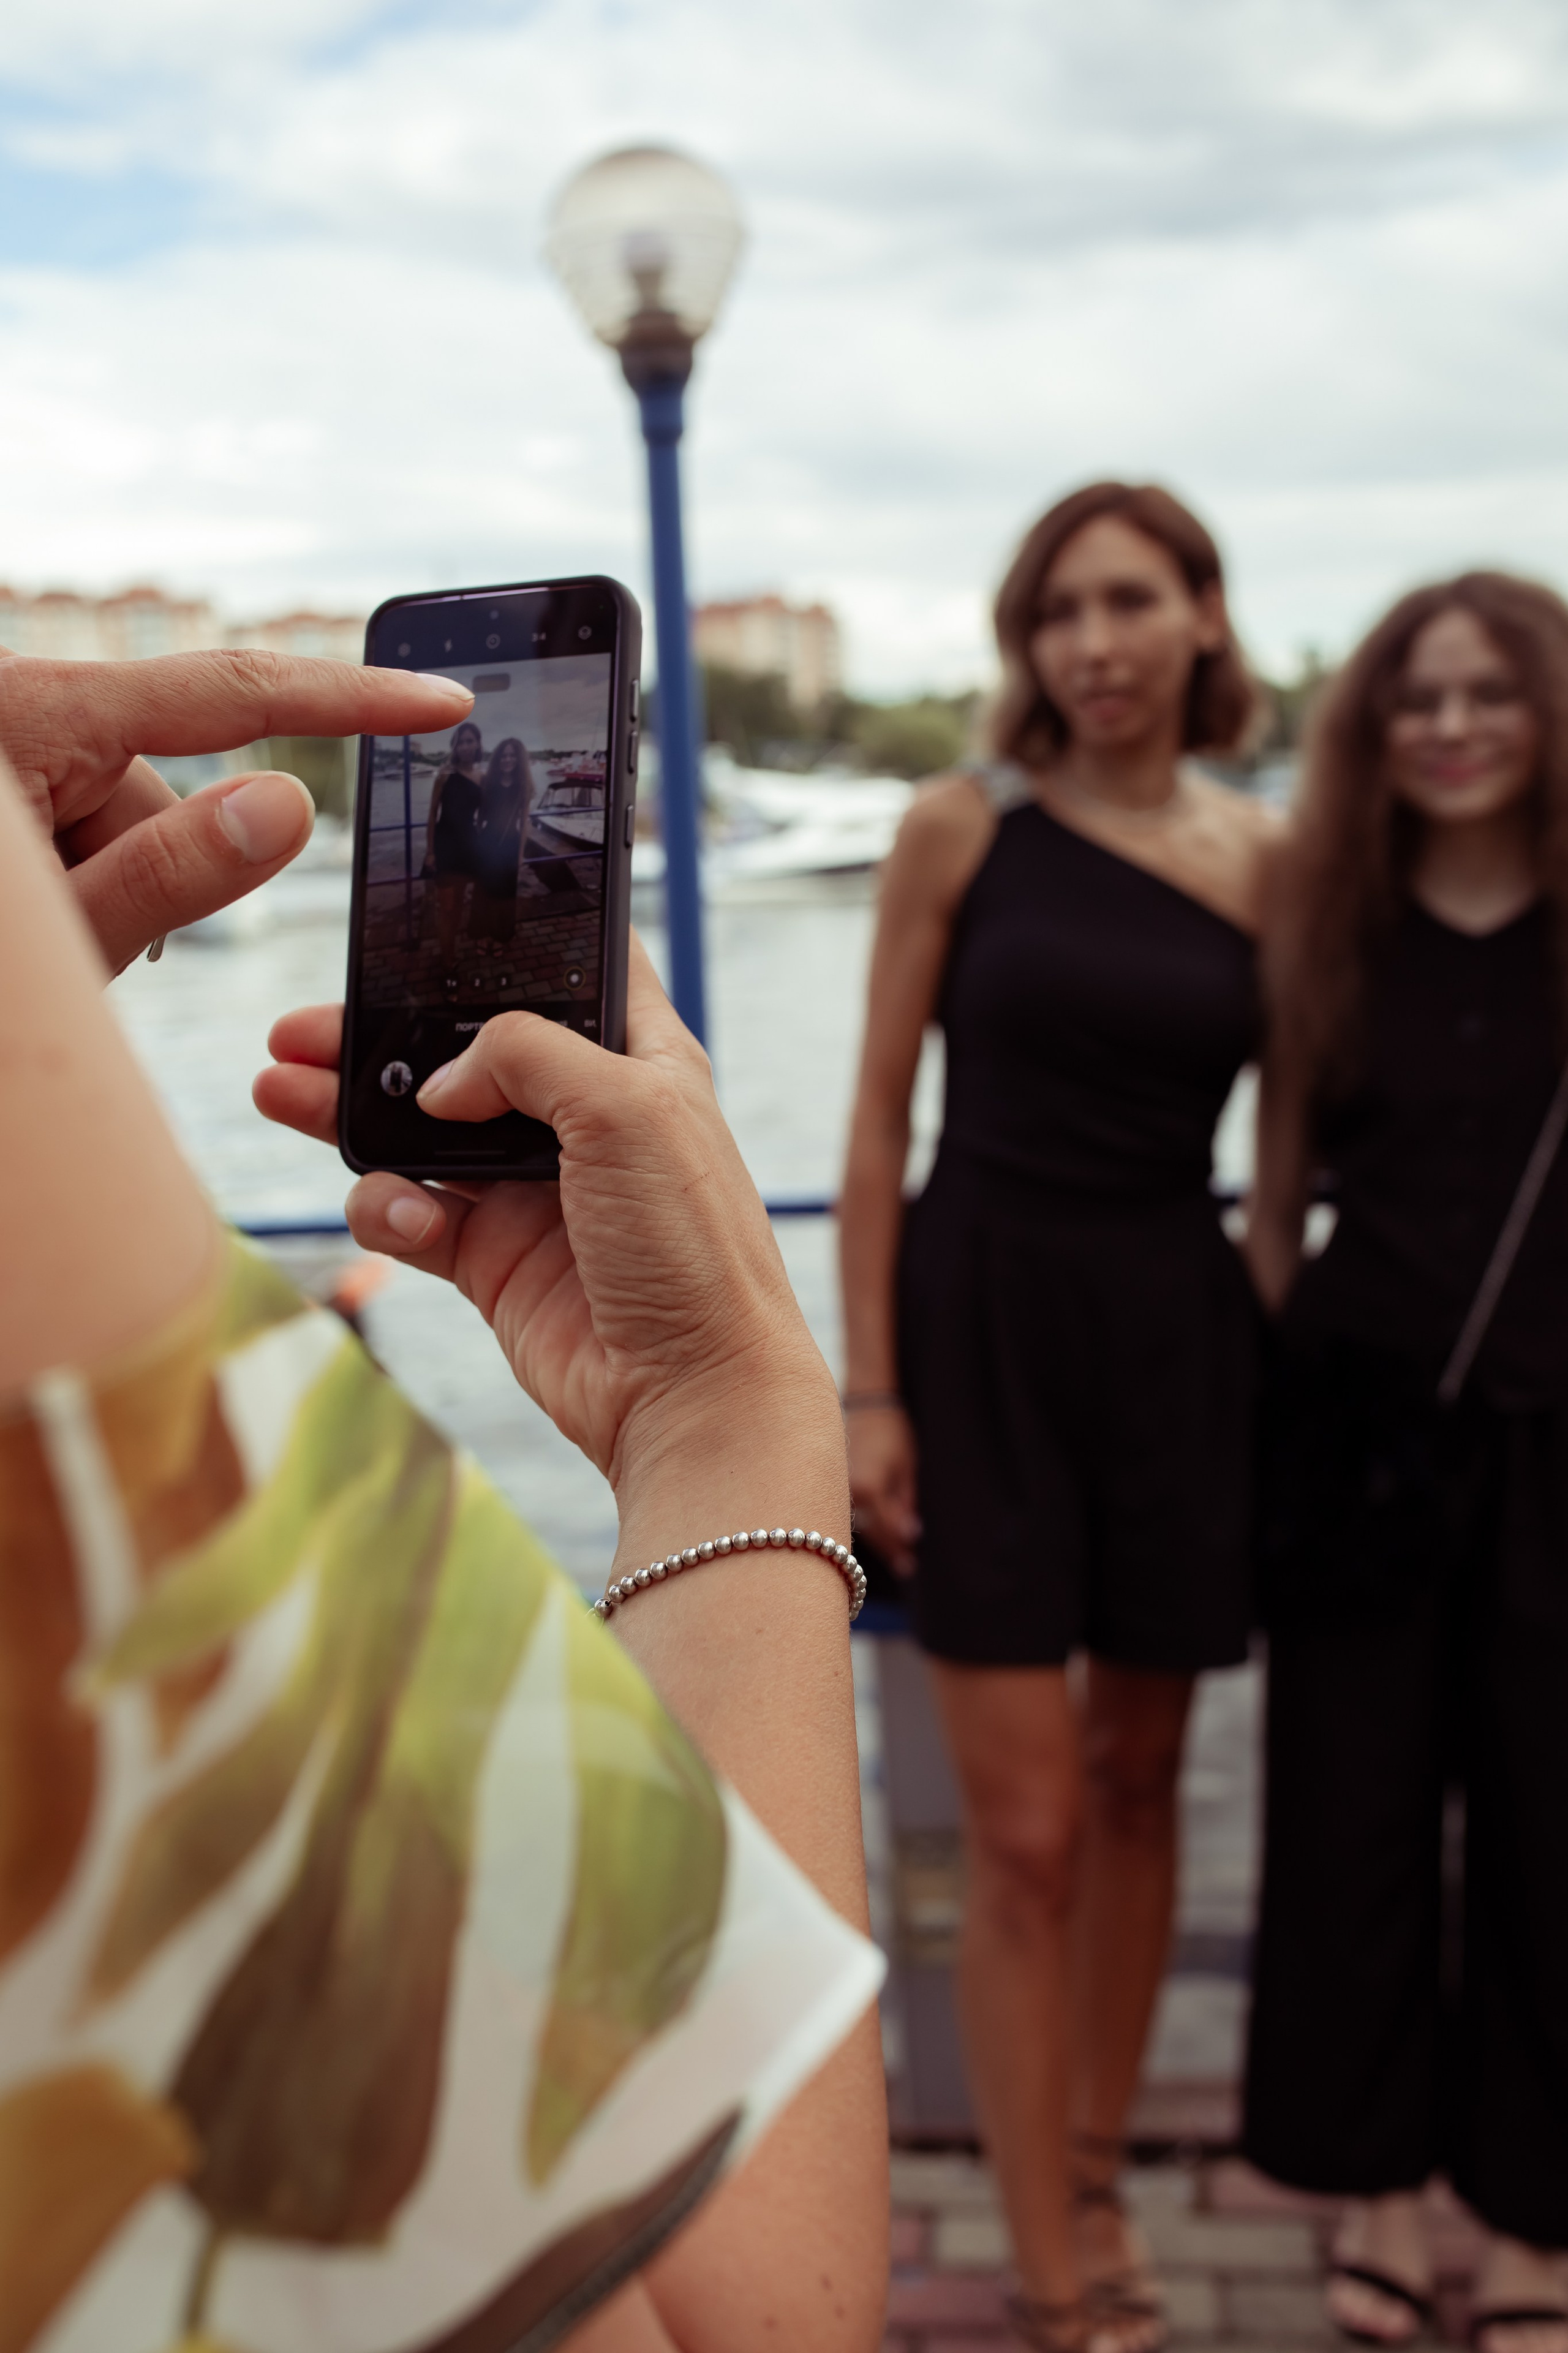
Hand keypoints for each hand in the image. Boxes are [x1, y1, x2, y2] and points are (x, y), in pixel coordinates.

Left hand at [0, 647, 473, 973]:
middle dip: (140, 881)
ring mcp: (12, 738)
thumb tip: (287, 803)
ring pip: (113, 819)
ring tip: (33, 957)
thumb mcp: (52, 936)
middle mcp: (24, 705)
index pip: (237, 693)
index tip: (440, 700)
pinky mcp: (6, 771)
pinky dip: (64, 885)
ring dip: (96, 896)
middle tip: (74, 963)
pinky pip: (69, 822)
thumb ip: (171, 874)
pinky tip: (25, 934)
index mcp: (36, 715)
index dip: (353, 700)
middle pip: (160, 790)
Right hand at [254, 934, 836, 1503]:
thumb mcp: (627, 1107)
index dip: (502, 946)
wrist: (689, 1393)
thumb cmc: (690, 1246)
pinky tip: (399, 1217)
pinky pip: (412, 1215)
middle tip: (300, 1030)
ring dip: (349, 1114)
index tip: (422, 929)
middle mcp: (581, 1118)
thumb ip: (525, 1054)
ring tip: (281, 1092)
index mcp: (636, 1061)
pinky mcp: (492, 1259)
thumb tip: (442, 1081)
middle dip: (378, 1036)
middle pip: (460, 1053)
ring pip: (417, 1132)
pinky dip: (388, 1209)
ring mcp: (531, 1190)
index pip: (570, 972)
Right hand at [847, 1403, 920, 1574]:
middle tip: (905, 1567)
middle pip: (869, 1533)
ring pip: (855, 1525)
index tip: (910, 1566)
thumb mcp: (907, 1468)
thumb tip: (909, 1534)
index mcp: (868, 1490)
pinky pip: (846, 1512)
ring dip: (875, 1538)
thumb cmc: (894, 1432)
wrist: (868, 1402)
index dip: (900, 1549)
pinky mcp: (830, 1484)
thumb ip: (905, 1504)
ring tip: (894, 1553)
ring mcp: (834, 1489)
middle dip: (888, 1548)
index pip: (886, 1531)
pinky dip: (862, 1522)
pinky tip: (875, 1529)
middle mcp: (846, 1494)